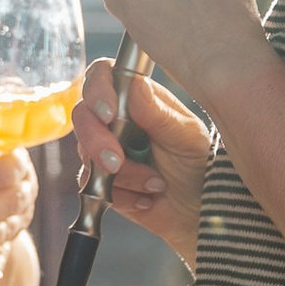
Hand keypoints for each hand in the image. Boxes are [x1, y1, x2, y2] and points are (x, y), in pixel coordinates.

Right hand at [72, 59, 211, 261]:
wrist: (201, 209)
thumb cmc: (200, 164)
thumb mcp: (186, 136)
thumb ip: (158, 113)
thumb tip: (135, 85)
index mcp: (138, 98)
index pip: (103, 76)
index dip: (98, 89)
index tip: (109, 113)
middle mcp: (117, 120)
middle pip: (83, 115)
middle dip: (97, 141)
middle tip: (117, 162)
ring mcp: (105, 149)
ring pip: (87, 155)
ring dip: (124, 175)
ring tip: (156, 183)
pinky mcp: (101, 181)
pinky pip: (94, 186)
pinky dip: (123, 196)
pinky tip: (147, 198)